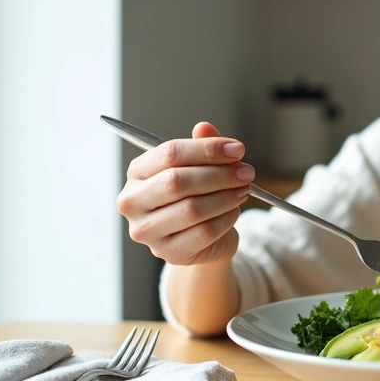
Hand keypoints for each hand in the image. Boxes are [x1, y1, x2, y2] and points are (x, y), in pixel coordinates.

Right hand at [116, 122, 252, 266]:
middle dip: (219, 174)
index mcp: (137, 173)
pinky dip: (226, 218)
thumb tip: (204, 127)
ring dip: (226, 197)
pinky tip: (234, 211)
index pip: (170, 153)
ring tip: (244, 190)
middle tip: (246, 172)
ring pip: (192, 209)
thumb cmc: (196, 197)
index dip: (207, 149)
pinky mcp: (168, 253)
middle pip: (178, 181)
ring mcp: (146, 231)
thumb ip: (202, 148)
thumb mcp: (199, 168)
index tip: (238, 149)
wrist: (200, 240)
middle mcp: (133, 202)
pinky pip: (204, 232)